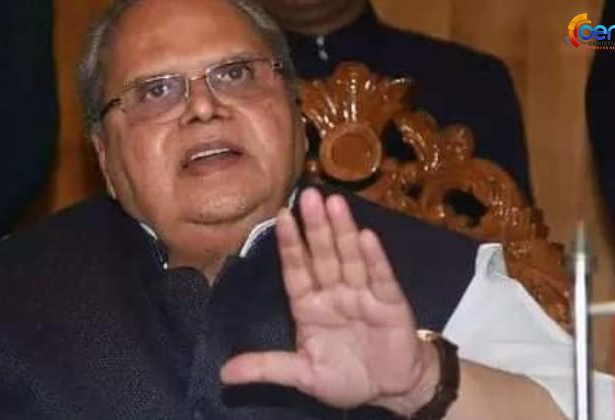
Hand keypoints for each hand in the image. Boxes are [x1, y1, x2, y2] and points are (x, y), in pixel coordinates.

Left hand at [220, 188, 437, 412]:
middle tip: (308, 194)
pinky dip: (374, 259)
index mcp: (309, 306)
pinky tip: (366, 236)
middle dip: (315, 226)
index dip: (290, 243)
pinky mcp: (390, 303)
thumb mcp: (302, 375)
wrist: (390, 388)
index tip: (281, 215)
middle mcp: (334, 293)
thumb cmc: (345, 377)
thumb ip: (267, 367)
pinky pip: (380, 278)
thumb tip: (224, 374)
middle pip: (322, 255)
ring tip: (334, 203)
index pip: (296, 269)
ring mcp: (363, 294)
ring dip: (342, 231)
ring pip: (349, 258)